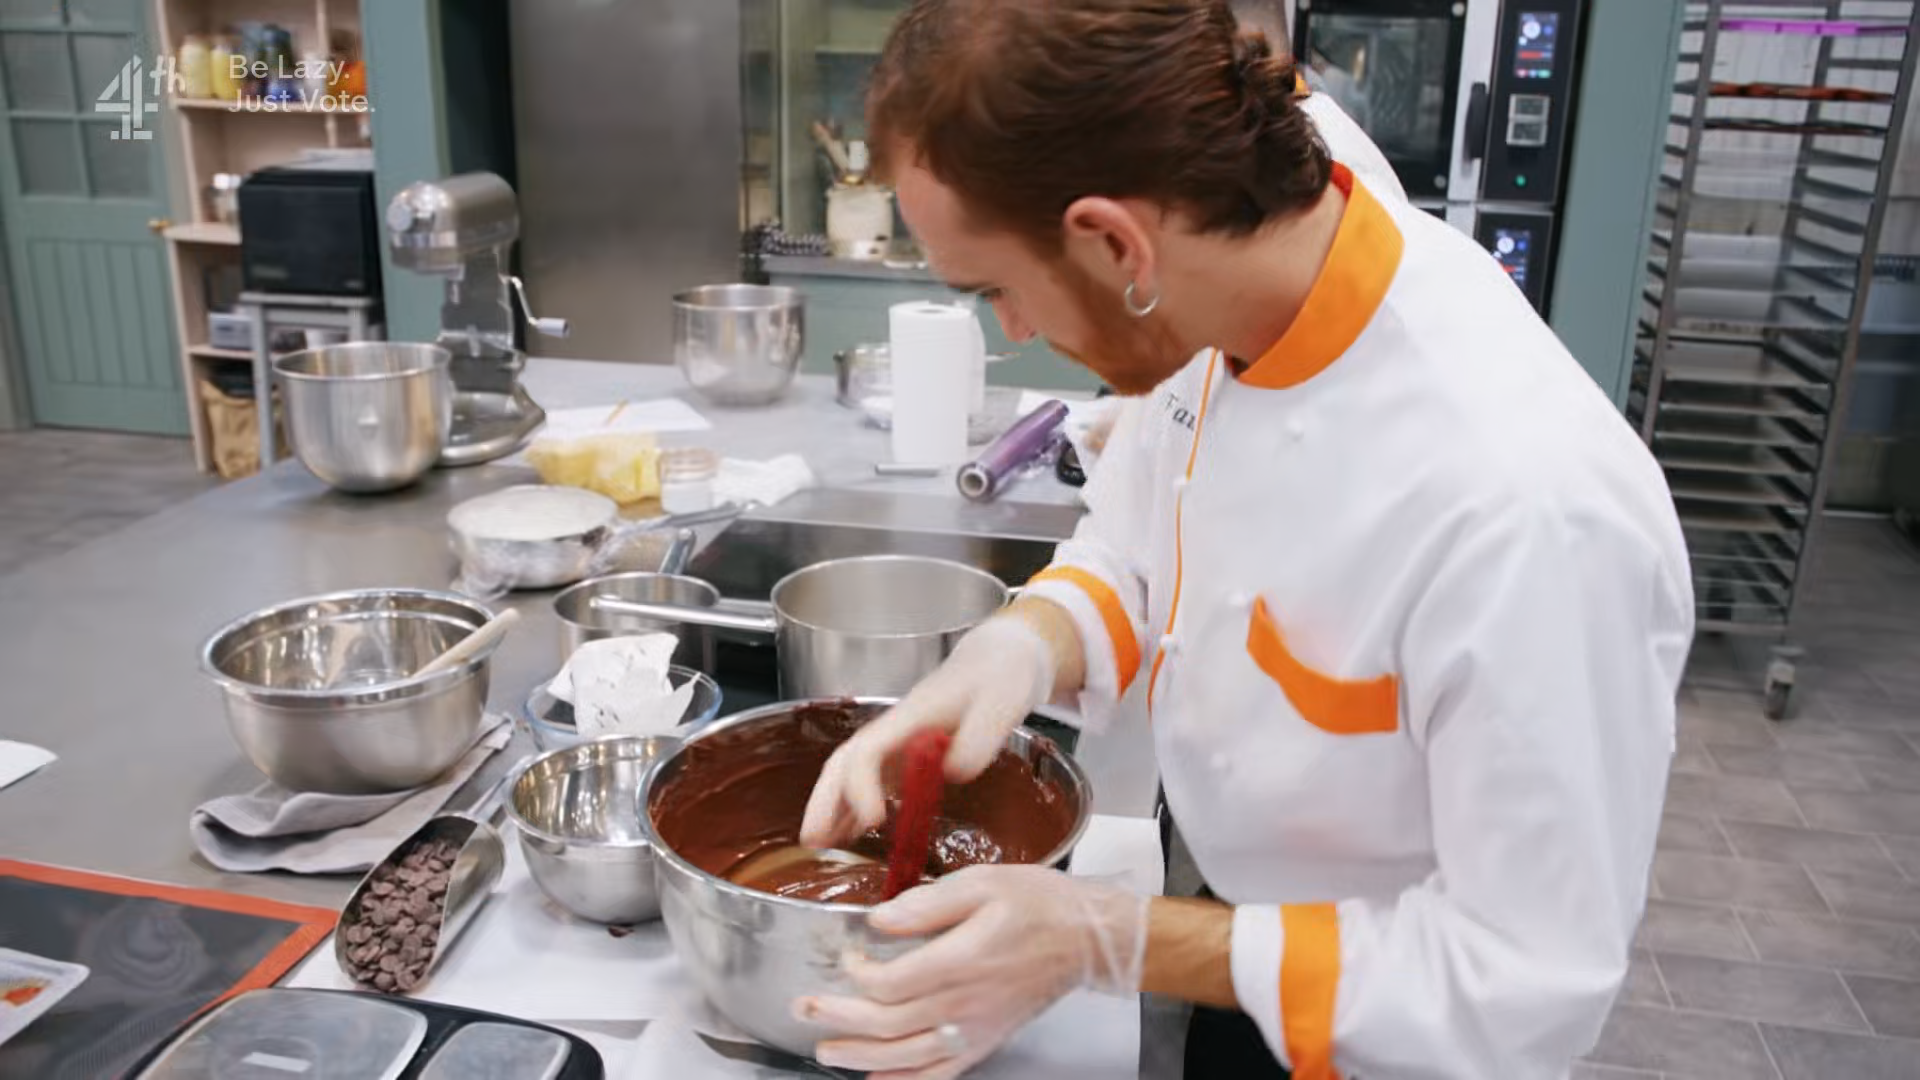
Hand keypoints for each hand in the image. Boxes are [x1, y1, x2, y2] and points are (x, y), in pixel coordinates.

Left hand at [796, 866, 1148, 1078]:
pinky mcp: (986, 1041)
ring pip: (906, 1057)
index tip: (847, 957)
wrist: (1087, 938)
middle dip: (838, 1018)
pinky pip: (941, 1073)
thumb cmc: (1039, 904)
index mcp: (961, 962)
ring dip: (860, 1057)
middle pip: (888, 1023)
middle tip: (805, 1008)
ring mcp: (976, 1029)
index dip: (857, 975)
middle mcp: (965, 1004)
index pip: (890, 983)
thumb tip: (881, 919)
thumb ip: (927, 902)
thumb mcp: (982, 882)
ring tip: (827, 1051)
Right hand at [800, 617, 1054, 847]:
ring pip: (851, 772)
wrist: (1000, 658)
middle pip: (845, 762)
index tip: (874, 819)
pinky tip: (851, 832)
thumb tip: (951, 773)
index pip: (868, 751)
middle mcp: (897, 730)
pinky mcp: (910, 753)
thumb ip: (980, 738)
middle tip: (812, 840)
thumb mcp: (1002, 703)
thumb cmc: (1000, 675)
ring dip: (831, 806)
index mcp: (912, 717)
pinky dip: (855, 806)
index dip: (861, 786)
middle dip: (824, 800)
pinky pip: (872, 781)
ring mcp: (900, 742)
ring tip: (818, 844)